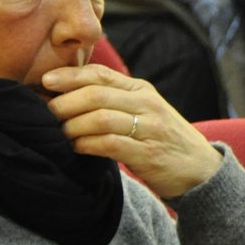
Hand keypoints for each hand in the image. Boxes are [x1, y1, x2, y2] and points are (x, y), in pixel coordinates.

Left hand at [42, 64, 222, 198]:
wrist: (200, 170)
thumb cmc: (162, 140)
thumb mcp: (143, 112)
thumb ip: (114, 101)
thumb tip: (68, 95)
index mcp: (141, 90)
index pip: (100, 75)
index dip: (70, 75)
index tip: (45, 80)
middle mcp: (146, 104)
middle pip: (95, 95)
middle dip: (64, 102)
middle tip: (44, 112)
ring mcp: (149, 128)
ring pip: (100, 119)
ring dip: (72, 126)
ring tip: (57, 133)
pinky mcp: (147, 153)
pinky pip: (109, 144)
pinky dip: (87, 145)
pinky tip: (75, 148)